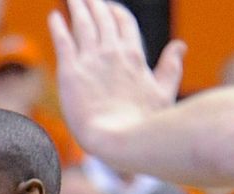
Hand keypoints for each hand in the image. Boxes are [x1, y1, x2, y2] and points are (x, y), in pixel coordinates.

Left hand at [49, 0, 184, 152]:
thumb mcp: (164, 92)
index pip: (124, 23)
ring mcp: (91, 60)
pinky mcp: (70, 73)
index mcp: (134, 55)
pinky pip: (63, 41)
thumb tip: (179, 46)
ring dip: (77, 7)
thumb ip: (170, 68)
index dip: (115, 13)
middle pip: (102, 18)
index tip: (107, 7)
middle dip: (94, 5)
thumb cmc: (144, 124)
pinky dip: (58, 26)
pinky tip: (54, 17)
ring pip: (82, 24)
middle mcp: (112, 52)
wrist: (119, 139)